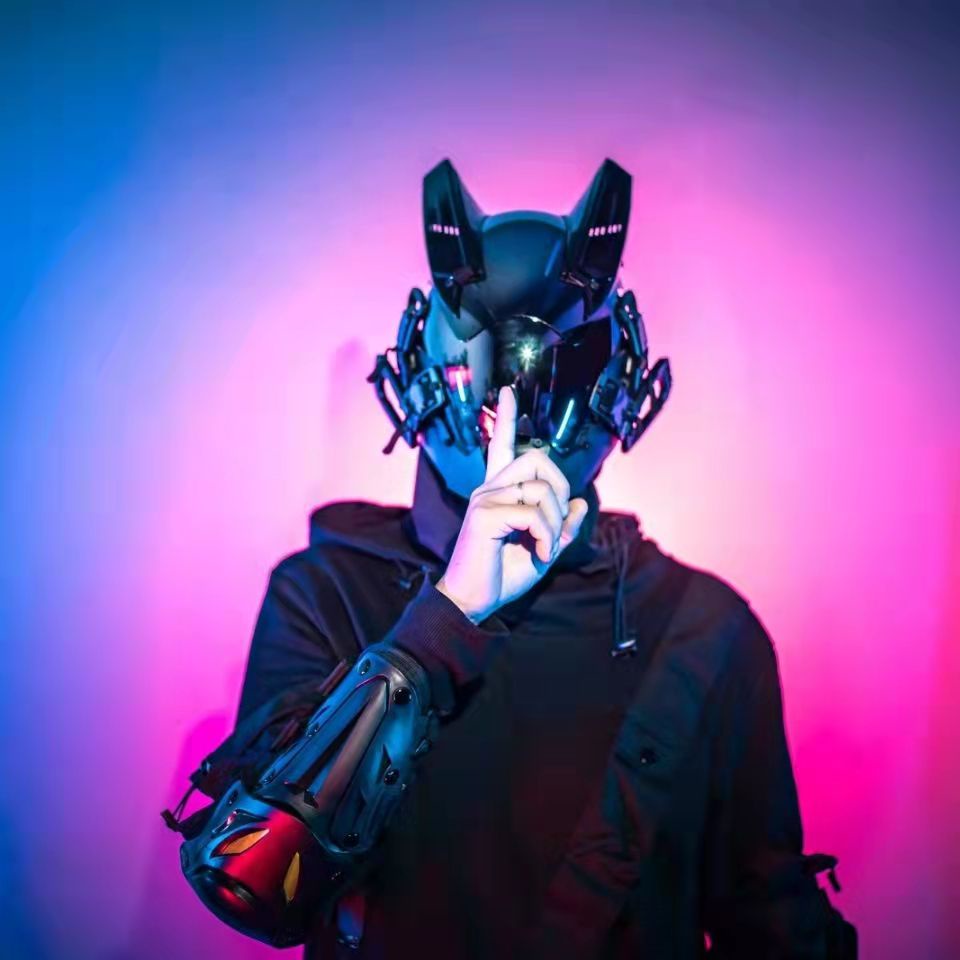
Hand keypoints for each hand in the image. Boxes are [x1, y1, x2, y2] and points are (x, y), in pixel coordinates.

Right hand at [435, 385, 588, 622]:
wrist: (474, 602)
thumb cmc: (502, 575)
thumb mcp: (543, 549)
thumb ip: (561, 526)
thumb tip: (580, 503)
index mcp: (499, 491)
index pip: (501, 446)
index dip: (506, 418)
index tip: (507, 391)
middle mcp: (489, 488)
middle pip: (536, 458)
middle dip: (559, 487)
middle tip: (555, 522)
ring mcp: (484, 499)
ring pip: (539, 490)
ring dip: (553, 523)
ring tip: (544, 547)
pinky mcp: (484, 515)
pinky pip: (532, 514)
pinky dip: (545, 537)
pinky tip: (538, 553)